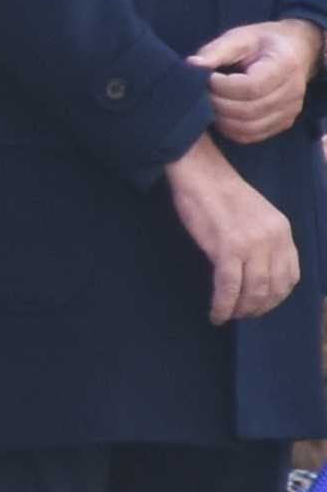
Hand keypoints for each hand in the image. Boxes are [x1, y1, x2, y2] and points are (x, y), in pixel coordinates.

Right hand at [163, 133, 305, 327]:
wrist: (201, 175)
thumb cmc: (221, 194)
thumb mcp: (256, 216)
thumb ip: (264, 240)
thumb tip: (258, 269)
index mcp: (282, 231)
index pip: (290, 276)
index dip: (276, 297)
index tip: (260, 304)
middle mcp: (272, 239)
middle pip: (273, 287)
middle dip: (258, 308)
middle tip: (242, 315)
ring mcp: (251, 244)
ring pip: (253, 290)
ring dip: (241, 310)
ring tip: (228, 315)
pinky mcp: (226, 248)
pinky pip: (228, 286)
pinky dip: (223, 305)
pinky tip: (216, 313)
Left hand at [191, 15, 320, 148]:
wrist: (295, 51)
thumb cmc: (262, 43)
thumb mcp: (240, 37)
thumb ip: (216, 50)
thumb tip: (192, 65)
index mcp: (285, 65)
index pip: (251, 87)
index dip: (222, 86)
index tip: (207, 77)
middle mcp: (292, 92)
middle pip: (248, 110)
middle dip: (217, 103)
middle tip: (201, 91)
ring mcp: (290, 111)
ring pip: (248, 127)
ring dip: (220, 118)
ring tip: (208, 102)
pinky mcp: (282, 123)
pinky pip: (251, 135)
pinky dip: (229, 129)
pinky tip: (218, 114)